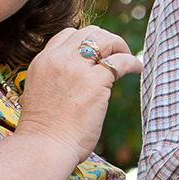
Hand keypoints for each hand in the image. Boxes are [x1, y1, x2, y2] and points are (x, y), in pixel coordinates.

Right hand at [13, 26, 142, 159]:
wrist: (44, 147)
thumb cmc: (44, 132)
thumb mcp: (41, 94)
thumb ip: (56, 80)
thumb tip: (77, 81)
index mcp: (42, 62)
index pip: (67, 35)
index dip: (86, 42)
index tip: (98, 54)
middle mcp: (58, 60)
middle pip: (89, 32)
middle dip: (106, 39)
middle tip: (117, 53)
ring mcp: (76, 69)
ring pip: (105, 40)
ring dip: (120, 46)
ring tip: (128, 57)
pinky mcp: (95, 81)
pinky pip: (120, 61)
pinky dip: (132, 62)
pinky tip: (137, 69)